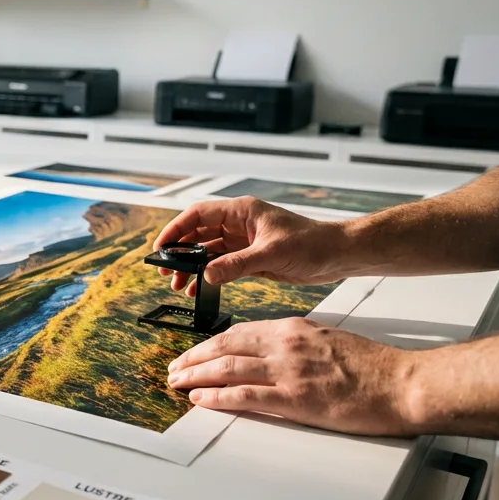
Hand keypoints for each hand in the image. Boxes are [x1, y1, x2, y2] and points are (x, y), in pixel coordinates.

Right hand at [152, 197, 354, 294]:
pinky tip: (198, 288)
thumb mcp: (271, 253)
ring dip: (191, 266)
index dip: (176, 229)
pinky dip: (207, 276)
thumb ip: (237, 264)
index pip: (198, 215)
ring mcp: (243, 241)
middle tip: (165, 270)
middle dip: (179, 251)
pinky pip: (220, 265)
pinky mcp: (249, 258)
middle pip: (197, 233)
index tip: (161, 246)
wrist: (337, 255)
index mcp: (242, 211)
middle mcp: (239, 224)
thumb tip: (207, 274)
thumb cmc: (312, 243)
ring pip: (206, 251)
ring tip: (178, 283)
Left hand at [166, 317, 419, 436]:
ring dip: (196, 376)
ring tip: (176, 383)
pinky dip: (216, 397)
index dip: (210, 344)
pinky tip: (199, 400)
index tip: (195, 353)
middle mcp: (285, 344)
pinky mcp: (295, 398)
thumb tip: (272, 356)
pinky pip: (244, 396)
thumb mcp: (328, 340)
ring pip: (228, 368)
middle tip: (174, 368)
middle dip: (194, 358)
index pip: (239, 333)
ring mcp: (288, 371)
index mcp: (293, 329)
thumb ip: (297, 345)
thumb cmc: (373, 367)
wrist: (402, 382)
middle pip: (225, 347)